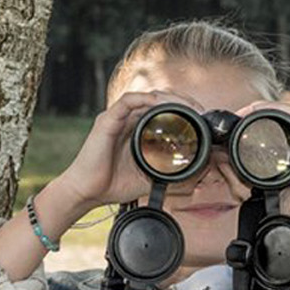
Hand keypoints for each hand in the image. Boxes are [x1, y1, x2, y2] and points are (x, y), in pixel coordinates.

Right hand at [53, 90, 199, 212]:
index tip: (200, 117)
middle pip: (158, 98)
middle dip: (181, 100)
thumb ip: (168, 170)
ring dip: (168, 98)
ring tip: (186, 106)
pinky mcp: (107, 121)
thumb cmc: (113, 184)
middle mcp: (128, 120)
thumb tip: (195, 170)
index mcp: (137, 129)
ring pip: (146, 96)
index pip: (163, 109)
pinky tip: (159, 104)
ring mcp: (117, 118)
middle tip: (199, 110)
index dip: (183, 108)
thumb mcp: (149, 175)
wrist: (88, 192)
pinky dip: (144, 99)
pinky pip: (127, 101)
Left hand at [240, 98, 289, 234]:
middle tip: (236, 117)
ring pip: (287, 111)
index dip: (254, 122)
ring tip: (244, 112)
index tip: (234, 127)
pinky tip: (261, 111)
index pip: (275, 127)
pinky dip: (278, 109)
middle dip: (256, 112)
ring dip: (264, 108)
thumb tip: (222, 161)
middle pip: (280, 116)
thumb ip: (246, 173)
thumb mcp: (266, 185)